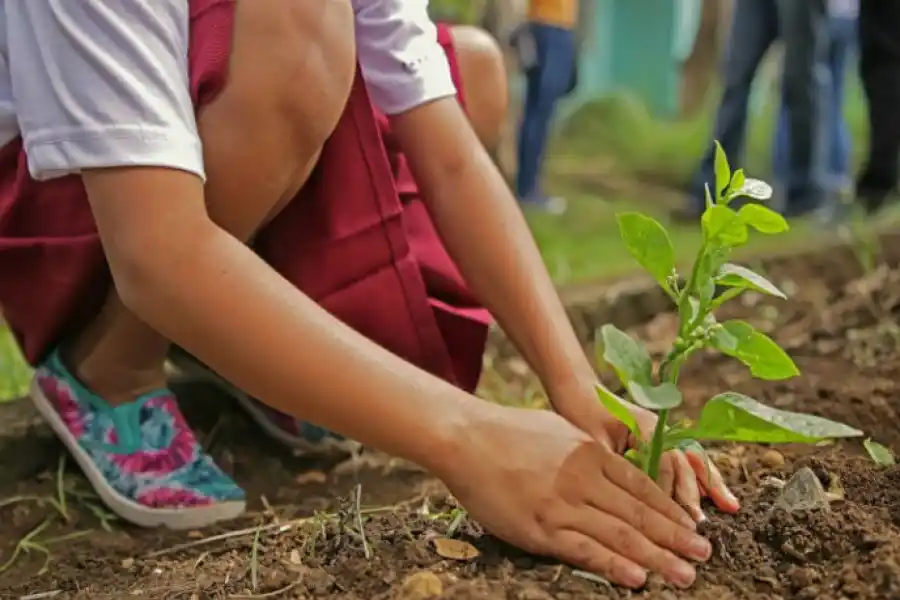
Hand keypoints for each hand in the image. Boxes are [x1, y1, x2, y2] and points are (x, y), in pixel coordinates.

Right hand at [440, 405, 712, 588]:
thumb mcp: (559, 431)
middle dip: (676, 536)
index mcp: (591, 454)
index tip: (693, 526)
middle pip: (641, 513)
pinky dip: (615, 566)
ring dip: (659, 557)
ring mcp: (564, 504)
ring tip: (685, 574)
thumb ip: (588, 452)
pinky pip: (585, 551)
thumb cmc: (508, 432)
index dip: (672, 510)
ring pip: (622, 535)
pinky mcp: (541, 528)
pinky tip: (638, 578)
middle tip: (705, 554)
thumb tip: (610, 467)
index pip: (643, 487)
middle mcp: (585, 479)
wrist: (466, 437)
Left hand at [548, 384, 739, 521]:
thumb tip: (632, 496)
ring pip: (693, 460)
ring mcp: (664, 433)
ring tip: (730, 507)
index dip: (667, 490)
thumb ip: (615, 466)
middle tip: (699, 524)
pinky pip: (687, 459)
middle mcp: (661, 429)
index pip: (665, 461)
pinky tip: (716, 495)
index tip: (670, 517)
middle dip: (693, 494)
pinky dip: (703, 476)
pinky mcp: (662, 440)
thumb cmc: (581, 415)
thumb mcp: (593, 442)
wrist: (580, 391)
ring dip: (710, 484)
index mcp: (645, 426)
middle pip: (684, 462)